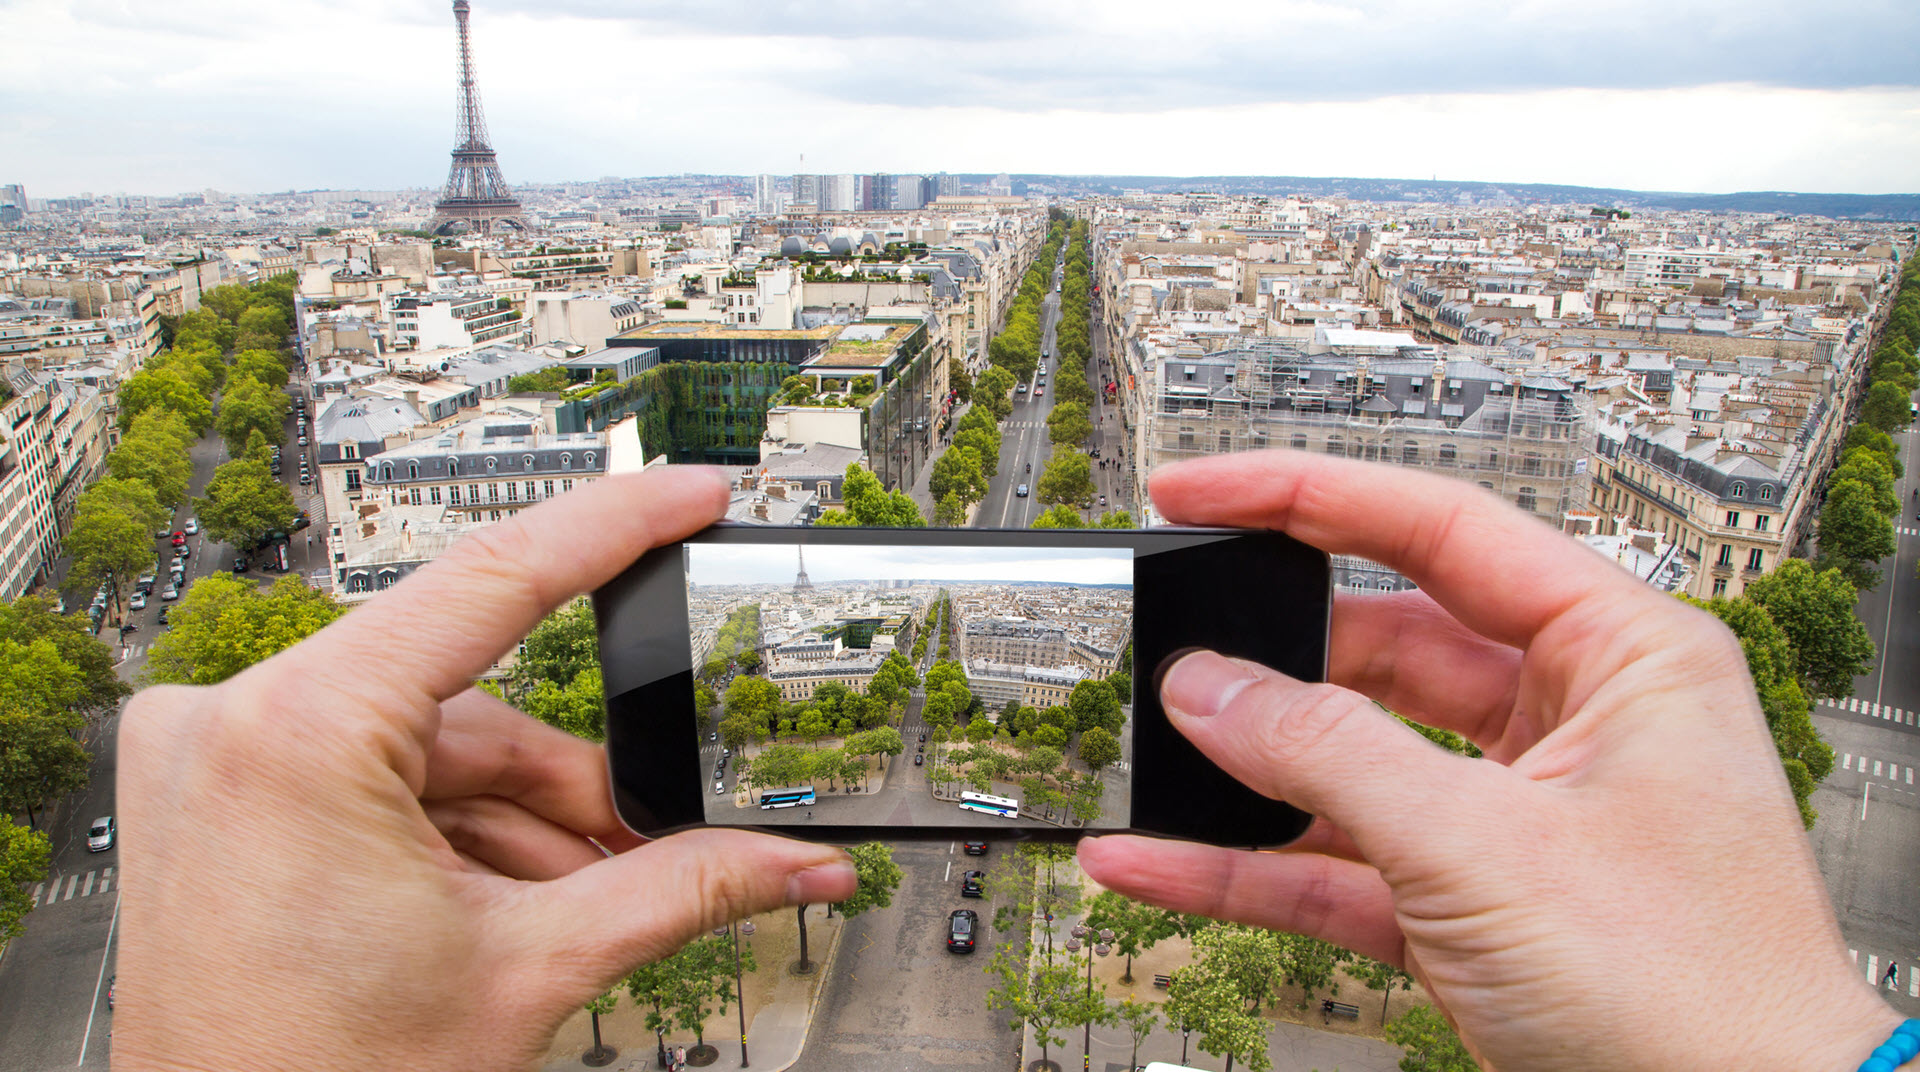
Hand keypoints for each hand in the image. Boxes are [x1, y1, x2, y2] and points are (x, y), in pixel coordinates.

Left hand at [115, 467, 855, 1071]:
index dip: (615, 526)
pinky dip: (452, 832)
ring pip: (428, 746)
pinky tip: (503, 902)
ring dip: (519, 823)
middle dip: (572, 782)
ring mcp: (211, 756)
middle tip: (657, 839)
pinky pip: (372, 776)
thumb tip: (799, 861)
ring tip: (578, 903)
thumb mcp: (530, 970)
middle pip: (471, 700)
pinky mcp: (214, 791)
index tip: (688, 494)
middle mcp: (230, 721)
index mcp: (297, 734)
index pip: (494, 579)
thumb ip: (685, 890)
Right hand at [1079, 452, 1899, 1070]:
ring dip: (1247, 775)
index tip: (1204, 489)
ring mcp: (1511, 820)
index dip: (1308, 499)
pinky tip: (1163, 861)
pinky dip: (1248, 868)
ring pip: (1349, 765)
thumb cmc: (1700, 1001)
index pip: (1440, 531)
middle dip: (1269, 659)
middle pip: (1381, 648)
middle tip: (1175, 651)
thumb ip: (1333, 754)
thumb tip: (1214, 688)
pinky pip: (1336, 865)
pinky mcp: (1467, 909)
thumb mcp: (1488, 848)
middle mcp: (1569, 723)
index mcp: (1620, 656)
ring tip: (1154, 761)